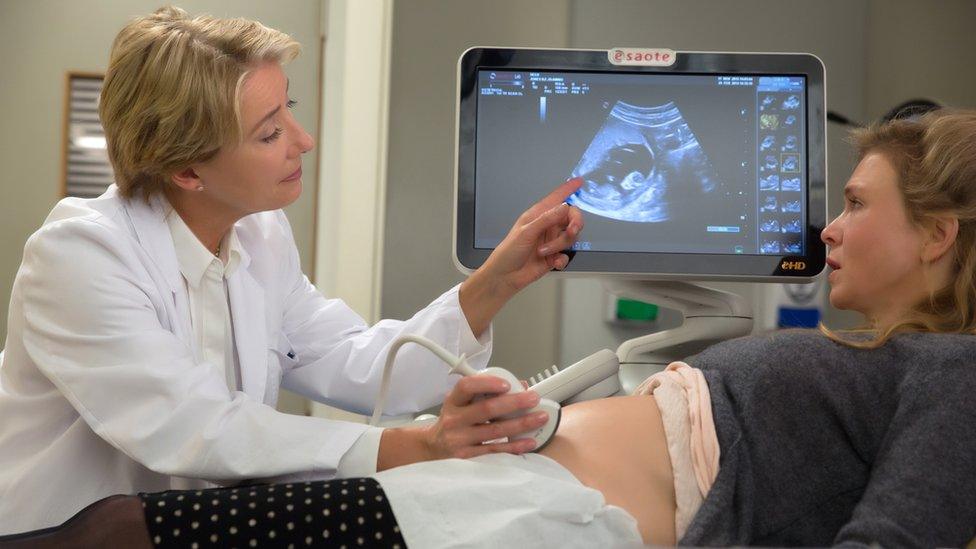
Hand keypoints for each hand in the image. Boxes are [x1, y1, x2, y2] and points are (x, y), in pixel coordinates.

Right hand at [421, 374, 550, 458]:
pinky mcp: (467, 457)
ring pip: (495, 430)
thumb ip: (486, 393)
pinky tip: (529, 441)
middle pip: (486, 409)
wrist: (434, 448)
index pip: (467, 386)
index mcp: (454, 401)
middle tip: (533, 399)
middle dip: (514, 403)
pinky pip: (495, 451)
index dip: (487, 383)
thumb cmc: (455, 421)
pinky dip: (514, 446)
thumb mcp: (462, 403)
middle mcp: (454, 419)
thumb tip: (521, 386)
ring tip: (539, 418)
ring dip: (521, 424)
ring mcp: (459, 440)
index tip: (507, 384)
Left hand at [458, 178, 584, 336]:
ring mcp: (552, 241)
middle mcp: (547, 226)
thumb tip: (565, 207)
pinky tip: (553, 263)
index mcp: (538, 215)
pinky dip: (562, 259)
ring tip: (544, 253)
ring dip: (560, 246)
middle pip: (571, 218)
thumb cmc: (509, 251)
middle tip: (571, 231)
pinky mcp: (554, 256)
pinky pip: (567, 255)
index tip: (579, 182)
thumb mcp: (526, 232)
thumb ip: (547, 219)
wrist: (506, 277)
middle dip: (574, 224)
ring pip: (570, 238)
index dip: (568, 190)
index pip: (556, 198)